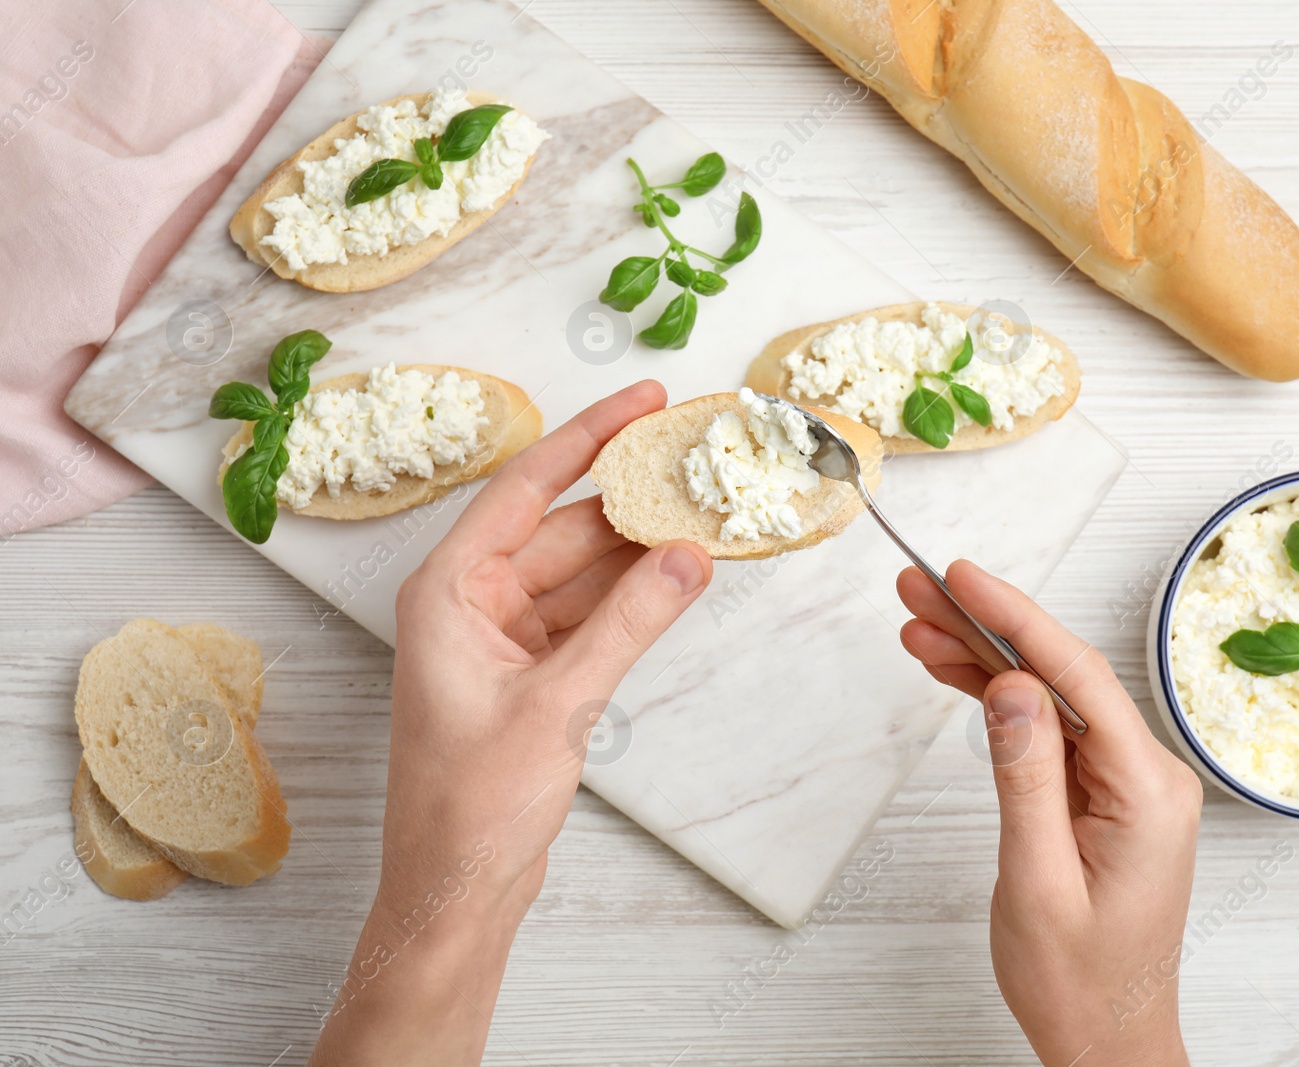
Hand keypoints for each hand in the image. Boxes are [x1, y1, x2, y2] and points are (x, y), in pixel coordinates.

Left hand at [310, 381, 711, 1065]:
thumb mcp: (559, 703)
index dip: (587, 436)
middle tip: (694, 464)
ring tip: (704, 517)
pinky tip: (679, 580)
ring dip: (639, 551)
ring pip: (581, 571)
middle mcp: (470, 603)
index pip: (524, 488)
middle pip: (560, 525)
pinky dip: (633, 599)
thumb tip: (687, 557)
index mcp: (448, 592)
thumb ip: (629, 622)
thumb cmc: (470, 807)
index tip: (642, 400)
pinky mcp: (531, 673)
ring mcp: (502, 638)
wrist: (457, 891)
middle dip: (628, 499)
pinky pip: (589, 614)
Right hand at [899, 561, 1201, 1066]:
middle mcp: (1146, 778)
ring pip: (1048, 699)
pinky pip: (1047, 733)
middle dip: (987, 627)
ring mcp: (1124, 786)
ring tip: (917, 624)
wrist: (1108, 1041)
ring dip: (984, 661)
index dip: (1016, 618)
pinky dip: (998, 704)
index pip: (1077, 678)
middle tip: (918, 590)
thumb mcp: (1037, 881)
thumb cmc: (1079, 982)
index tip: (963, 577)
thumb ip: (1026, 777)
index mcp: (1147, 794)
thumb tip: (1012, 688)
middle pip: (1060, 676)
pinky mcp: (1101, 797)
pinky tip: (953, 674)